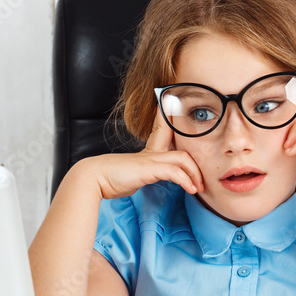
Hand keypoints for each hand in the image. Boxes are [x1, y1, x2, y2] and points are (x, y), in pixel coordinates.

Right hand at [82, 113, 204, 199]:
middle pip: (179, 143)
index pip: (162, 130)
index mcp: (146, 153)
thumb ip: (143, 175)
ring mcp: (150, 159)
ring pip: (182, 158)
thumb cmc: (109, 179)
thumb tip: (145, 180)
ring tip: (199, 187)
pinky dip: (186, 180)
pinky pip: (175, 171)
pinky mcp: (149, 168)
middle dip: (193, 152)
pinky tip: (190, 190)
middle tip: (202, 174)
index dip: (170, 118)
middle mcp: (150, 152)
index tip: (176, 105)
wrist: (93, 178)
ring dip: (195, 173)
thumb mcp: (132, 176)